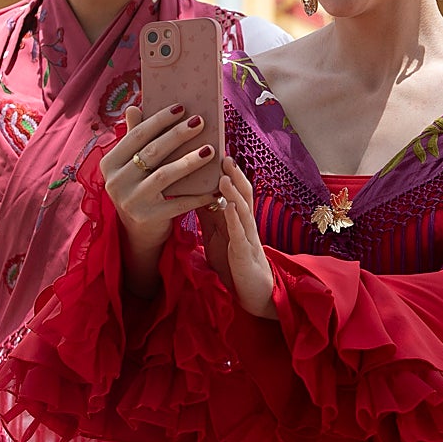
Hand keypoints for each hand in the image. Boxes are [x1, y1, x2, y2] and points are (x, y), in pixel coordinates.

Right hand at [101, 105, 222, 294]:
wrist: (138, 231)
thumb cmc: (139, 187)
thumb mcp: (131, 165)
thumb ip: (134, 137)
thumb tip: (134, 106)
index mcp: (109, 164)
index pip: (136, 136)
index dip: (159, 120)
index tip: (182, 107)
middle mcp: (115, 182)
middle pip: (152, 152)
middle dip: (178, 135)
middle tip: (200, 121)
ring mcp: (131, 201)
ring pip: (165, 175)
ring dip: (190, 160)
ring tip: (211, 149)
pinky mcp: (148, 218)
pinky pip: (178, 203)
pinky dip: (198, 195)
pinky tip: (215, 186)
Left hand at [214, 157, 276, 318]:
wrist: (251, 291)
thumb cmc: (233, 260)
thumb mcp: (216, 233)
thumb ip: (207, 213)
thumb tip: (191, 190)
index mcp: (237, 217)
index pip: (234, 188)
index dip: (228, 170)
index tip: (217, 149)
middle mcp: (245, 222)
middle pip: (243, 193)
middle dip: (234, 174)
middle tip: (223, 154)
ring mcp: (246, 237)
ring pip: (243, 209)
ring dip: (234, 192)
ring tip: (224, 176)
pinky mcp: (244, 253)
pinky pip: (240, 233)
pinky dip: (234, 218)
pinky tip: (229, 207)